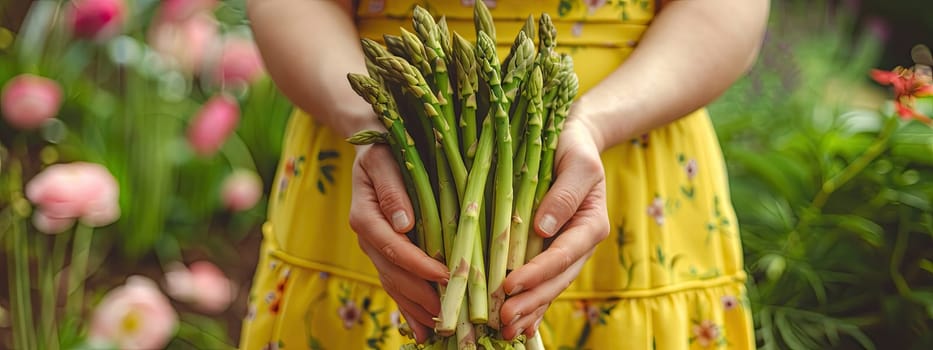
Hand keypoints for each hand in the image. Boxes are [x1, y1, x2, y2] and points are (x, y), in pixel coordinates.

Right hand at [348, 144, 448, 342]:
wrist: (373, 145)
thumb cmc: (384, 146)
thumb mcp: (384, 159)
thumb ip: (392, 187)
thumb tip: (404, 222)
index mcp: (366, 216)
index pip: (392, 247)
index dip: (418, 264)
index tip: (445, 276)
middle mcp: (368, 237)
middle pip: (393, 274)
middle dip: (421, 296)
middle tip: (450, 315)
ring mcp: (376, 249)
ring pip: (395, 285)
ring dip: (417, 310)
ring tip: (440, 331)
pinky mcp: (386, 254)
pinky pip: (397, 285)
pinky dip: (411, 309)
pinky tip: (424, 332)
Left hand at [499, 118, 610, 339]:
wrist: (572, 141)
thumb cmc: (574, 146)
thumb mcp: (577, 161)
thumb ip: (565, 194)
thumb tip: (543, 227)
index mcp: (591, 225)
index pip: (563, 255)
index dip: (537, 273)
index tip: (509, 284)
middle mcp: (580, 244)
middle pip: (556, 281)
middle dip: (530, 302)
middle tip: (503, 319)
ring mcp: (566, 252)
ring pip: (549, 288)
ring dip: (527, 311)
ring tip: (504, 332)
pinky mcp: (550, 253)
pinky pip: (541, 284)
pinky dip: (529, 305)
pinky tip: (516, 326)